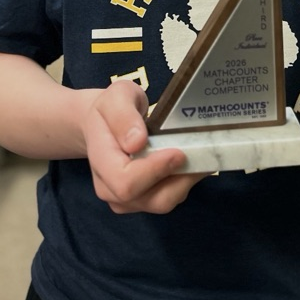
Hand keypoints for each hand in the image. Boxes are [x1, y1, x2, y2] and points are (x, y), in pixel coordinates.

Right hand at [82, 80, 206, 213]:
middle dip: (180, 179)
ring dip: (185, 182)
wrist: (102, 122)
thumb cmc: (110, 108)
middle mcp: (108, 188)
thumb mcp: (116, 97)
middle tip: (198, 153)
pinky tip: (190, 162)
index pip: (126, 182)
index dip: (154, 171)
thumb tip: (137, 142)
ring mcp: (124, 199)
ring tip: (198, 155)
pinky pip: (166, 199)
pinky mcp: (140, 200)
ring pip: (162, 203)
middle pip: (149, 199)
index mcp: (100, 160)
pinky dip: (183, 183)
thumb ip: (123, 116)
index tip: (178, 151)